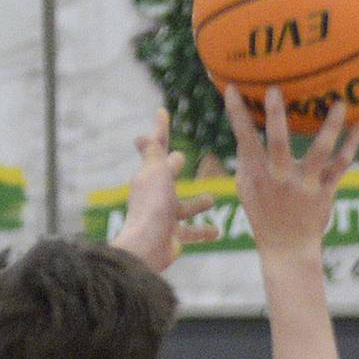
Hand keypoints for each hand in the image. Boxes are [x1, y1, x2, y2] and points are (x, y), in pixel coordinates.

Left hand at [112, 107, 218, 271]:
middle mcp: (155, 195)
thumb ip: (153, 154)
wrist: (148, 246)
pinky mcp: (173, 235)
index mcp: (150, 176)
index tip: (162, 111)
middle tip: (180, 158)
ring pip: (183, 206)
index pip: (156, 147)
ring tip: (212, 197)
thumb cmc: (153, 207)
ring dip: (197, 202)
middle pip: (166, 176)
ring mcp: (164, 216)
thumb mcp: (155, 174)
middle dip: (172, 167)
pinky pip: (191, 231)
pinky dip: (203, 231)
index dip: (160, 129)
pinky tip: (217, 232)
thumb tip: (142, 136)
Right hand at [225, 86, 358, 258]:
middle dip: (275, 117)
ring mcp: (305, 185)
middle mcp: (280, 178)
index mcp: (258, 174)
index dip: (237, 114)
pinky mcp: (325, 192)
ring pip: (320, 152)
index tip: (232, 88)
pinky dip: (351, 147)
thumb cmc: (264, 214)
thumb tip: (243, 130)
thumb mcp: (246, 190)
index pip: (244, 139)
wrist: (287, 248)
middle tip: (276, 90)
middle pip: (278, 143)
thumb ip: (246, 161)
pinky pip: (340, 167)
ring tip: (341, 104)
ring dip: (331, 127)